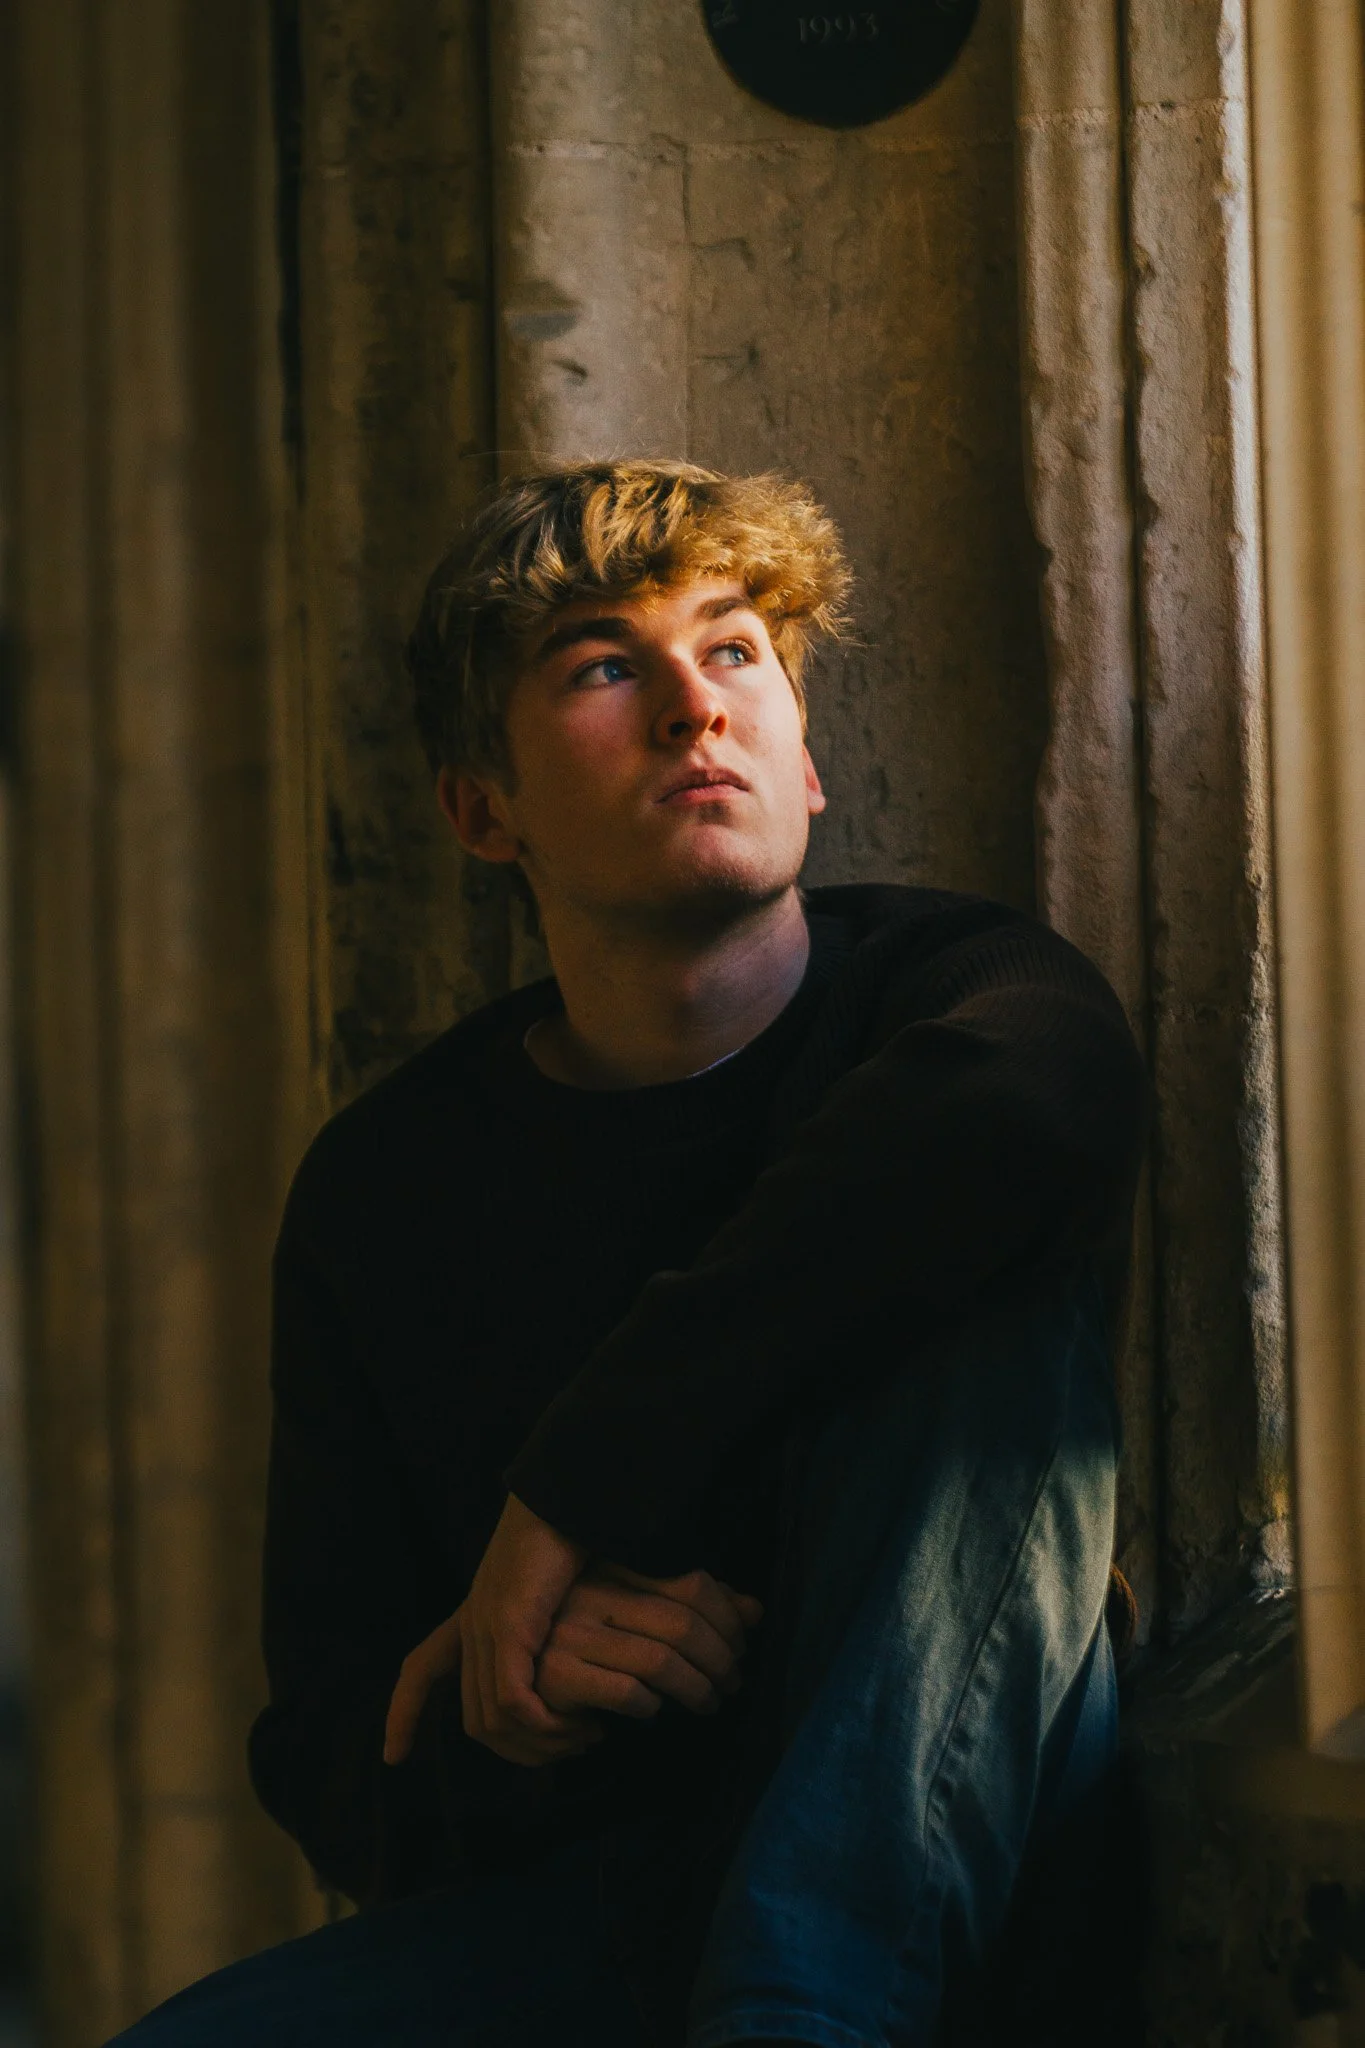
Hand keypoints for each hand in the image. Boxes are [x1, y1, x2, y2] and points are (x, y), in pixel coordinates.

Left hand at [384, 1493, 591, 1767]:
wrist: (569, 1495)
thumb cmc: (574, 1536)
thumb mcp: (555, 1589)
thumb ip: (551, 1621)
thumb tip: (573, 1658)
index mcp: (477, 1611)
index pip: (422, 1668)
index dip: (404, 1712)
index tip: (393, 1756)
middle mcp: (474, 1624)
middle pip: (475, 1720)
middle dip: (521, 1752)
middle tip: (570, 1751)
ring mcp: (488, 1626)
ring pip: (492, 1720)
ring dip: (539, 1743)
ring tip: (582, 1739)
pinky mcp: (511, 1626)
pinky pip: (512, 1700)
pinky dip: (541, 1725)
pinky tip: (574, 1725)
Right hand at [535, 1565, 763, 1720]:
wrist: (514, 1675)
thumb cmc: (585, 1644)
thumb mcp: (640, 1615)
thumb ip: (694, 1608)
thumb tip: (755, 1612)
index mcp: (612, 1568)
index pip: (690, 1585)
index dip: (727, 1619)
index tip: (742, 1646)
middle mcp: (590, 1593)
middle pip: (683, 1624)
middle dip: (719, 1661)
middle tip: (732, 1684)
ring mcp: (570, 1633)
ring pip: (660, 1661)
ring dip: (696, 1690)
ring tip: (707, 1703)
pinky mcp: (556, 1675)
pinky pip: (627, 1693)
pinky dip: (650, 1707)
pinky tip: (652, 1711)